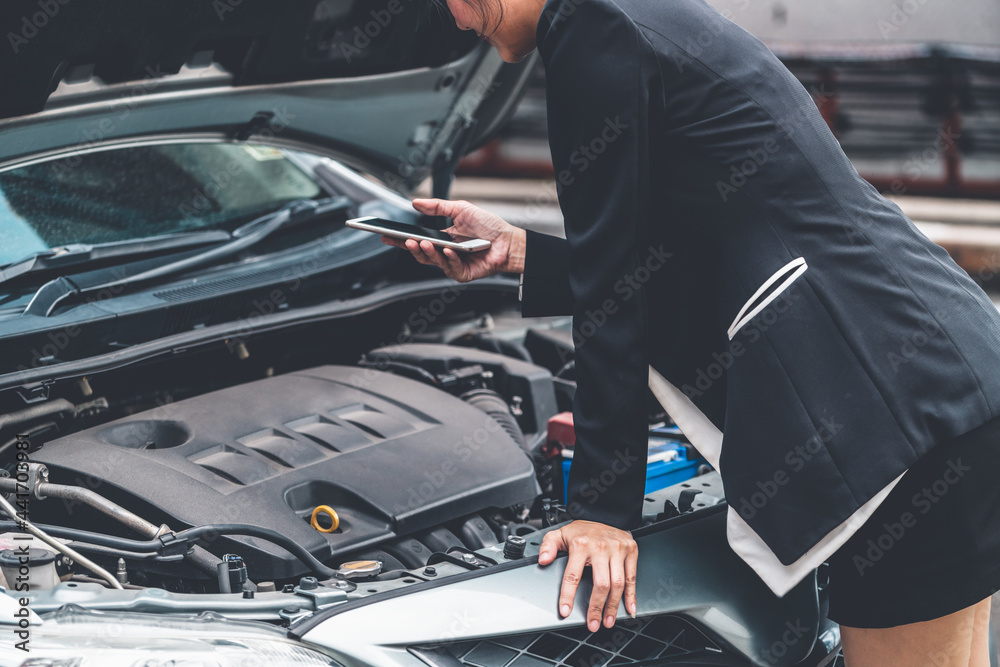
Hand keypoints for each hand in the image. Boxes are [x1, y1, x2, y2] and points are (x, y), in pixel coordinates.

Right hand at [380, 198, 525, 282]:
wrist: (508, 240)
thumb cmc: (488, 226)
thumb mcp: (460, 209)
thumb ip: (437, 207)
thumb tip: (416, 203)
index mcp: (441, 239)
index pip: (416, 240)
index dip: (400, 239)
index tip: (385, 235)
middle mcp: (444, 253)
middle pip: (420, 253)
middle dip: (409, 247)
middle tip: (404, 240)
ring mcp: (452, 265)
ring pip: (433, 261)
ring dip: (427, 252)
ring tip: (422, 242)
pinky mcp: (462, 274)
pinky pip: (450, 267)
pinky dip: (448, 258)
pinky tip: (448, 250)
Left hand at [538, 520, 638, 631]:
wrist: (605, 516)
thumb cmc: (582, 530)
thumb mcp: (560, 534)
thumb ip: (548, 546)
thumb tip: (543, 559)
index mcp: (581, 544)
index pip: (572, 575)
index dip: (568, 595)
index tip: (566, 610)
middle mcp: (601, 547)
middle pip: (600, 584)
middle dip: (596, 607)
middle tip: (593, 623)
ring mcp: (617, 549)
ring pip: (617, 584)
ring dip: (613, 606)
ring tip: (607, 620)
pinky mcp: (630, 551)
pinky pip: (632, 577)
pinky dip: (632, 596)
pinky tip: (629, 608)